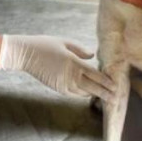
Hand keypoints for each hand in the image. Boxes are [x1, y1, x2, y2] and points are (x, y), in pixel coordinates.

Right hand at [0, 34, 114, 100]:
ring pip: (83, 92)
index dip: (106, 81)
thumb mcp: (64, 42)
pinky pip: (73, 93)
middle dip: (105, 93)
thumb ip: (80, 50)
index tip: (115, 85)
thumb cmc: (45, 45)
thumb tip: (92, 56)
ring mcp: (63, 83)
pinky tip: (89, 94)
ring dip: (94, 94)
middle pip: (92, 87)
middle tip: (115, 98)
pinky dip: (82, 94)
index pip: (94, 74)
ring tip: (105, 97)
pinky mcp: (57, 88)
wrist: (26, 54)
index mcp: (73, 62)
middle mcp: (70, 75)